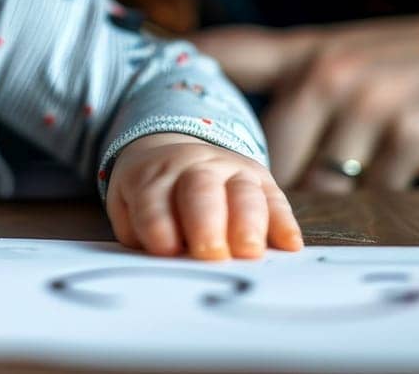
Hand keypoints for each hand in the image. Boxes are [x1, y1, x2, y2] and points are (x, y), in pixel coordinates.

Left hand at [106, 133, 302, 259]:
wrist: (170, 154)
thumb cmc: (150, 199)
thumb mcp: (129, 209)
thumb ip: (141, 234)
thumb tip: (161, 265)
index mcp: (152, 176)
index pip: (153, 199)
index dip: (158, 223)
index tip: (166, 249)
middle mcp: (193, 167)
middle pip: (200, 188)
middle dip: (206, 221)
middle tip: (210, 254)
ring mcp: (229, 169)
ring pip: (242, 190)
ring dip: (247, 222)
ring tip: (248, 252)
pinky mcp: (259, 178)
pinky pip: (274, 198)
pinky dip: (283, 221)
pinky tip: (288, 245)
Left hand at [194, 4, 418, 192]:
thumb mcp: (358, 53)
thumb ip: (300, 78)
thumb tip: (242, 121)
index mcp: (311, 49)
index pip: (230, 53)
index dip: (183, 59)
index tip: (145, 66)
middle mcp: (329, 69)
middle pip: (269, 154)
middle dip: (273, 186)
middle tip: (282, 200)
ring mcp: (366, 101)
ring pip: (320, 184)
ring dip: (335, 199)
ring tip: (355, 184)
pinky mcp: (406, 135)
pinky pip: (371, 197)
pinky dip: (382, 202)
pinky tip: (404, 177)